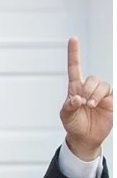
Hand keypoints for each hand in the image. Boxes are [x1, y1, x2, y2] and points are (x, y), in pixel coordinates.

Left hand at [61, 38, 112, 161]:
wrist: (85, 138)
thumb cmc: (73, 124)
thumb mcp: (66, 116)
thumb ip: (69, 106)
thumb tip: (77, 98)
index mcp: (75, 89)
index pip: (74, 67)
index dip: (74, 53)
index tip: (73, 39)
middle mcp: (88, 89)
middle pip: (92, 78)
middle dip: (88, 88)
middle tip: (84, 102)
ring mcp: (100, 95)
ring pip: (103, 85)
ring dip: (97, 94)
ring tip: (91, 105)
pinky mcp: (110, 102)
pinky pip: (112, 93)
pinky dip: (106, 97)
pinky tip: (101, 104)